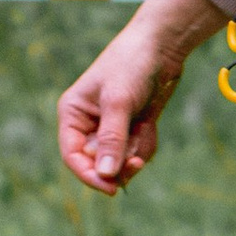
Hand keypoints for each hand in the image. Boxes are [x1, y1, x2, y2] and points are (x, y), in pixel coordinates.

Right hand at [56, 0, 227, 195]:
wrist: (162, 46)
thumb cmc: (132, 65)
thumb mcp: (119, 102)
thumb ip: (112, 139)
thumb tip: (105, 174)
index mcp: (73, 114)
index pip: (72, 155)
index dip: (89, 175)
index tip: (111, 189)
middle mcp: (88, 123)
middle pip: (98, 163)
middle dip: (119, 163)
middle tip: (137, 161)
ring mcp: (111, 127)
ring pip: (121, 160)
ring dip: (136, 151)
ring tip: (145, 127)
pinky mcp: (132, 128)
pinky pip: (137, 151)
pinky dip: (146, 144)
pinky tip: (150, 124)